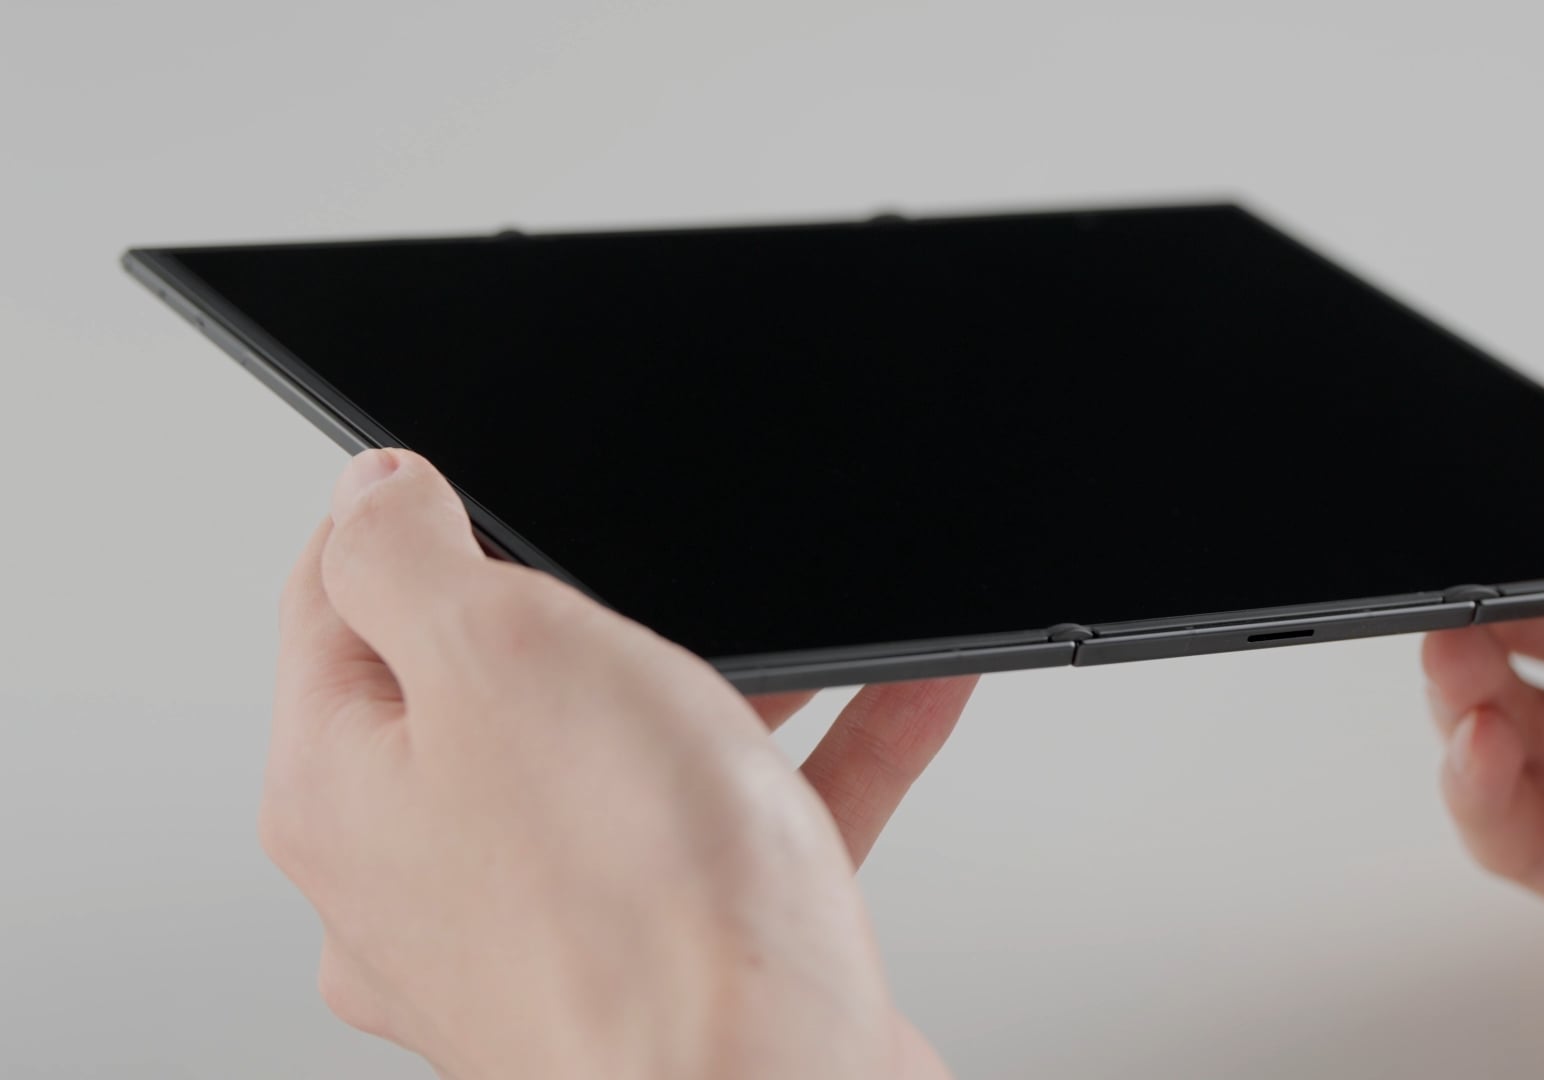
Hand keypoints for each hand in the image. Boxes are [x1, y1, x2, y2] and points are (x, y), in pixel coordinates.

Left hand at [264, 448, 971, 1079]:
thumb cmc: (639, 926)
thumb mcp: (502, 656)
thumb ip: (407, 557)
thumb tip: (368, 495)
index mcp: (344, 789)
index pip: (335, 601)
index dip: (413, 516)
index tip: (481, 485)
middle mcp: (422, 873)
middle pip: (489, 685)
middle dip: (594, 612)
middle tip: (659, 577)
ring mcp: (541, 931)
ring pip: (626, 760)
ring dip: (729, 685)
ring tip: (814, 631)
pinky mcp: (660, 966)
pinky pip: (733, 830)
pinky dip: (809, 762)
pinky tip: (898, 700)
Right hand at [1423, 352, 1543, 1066]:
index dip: (1524, 527)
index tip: (1468, 507)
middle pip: (1536, 632)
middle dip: (1475, 605)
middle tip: (1447, 590)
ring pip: (1510, 731)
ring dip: (1458, 691)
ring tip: (1458, 660)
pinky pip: (1525, 837)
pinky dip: (1475, 791)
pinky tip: (1479, 741)